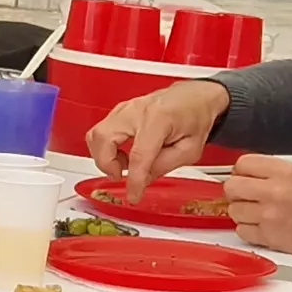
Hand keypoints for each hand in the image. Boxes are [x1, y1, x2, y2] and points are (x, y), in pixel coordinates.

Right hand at [88, 79, 229, 194]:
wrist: (194, 97)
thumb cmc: (195, 116)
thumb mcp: (190, 149)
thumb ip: (164, 165)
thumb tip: (144, 179)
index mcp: (159, 118)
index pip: (139, 155)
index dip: (134, 180)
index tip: (133, 195)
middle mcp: (137, 110)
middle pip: (104, 138)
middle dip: (107, 165)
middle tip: (120, 176)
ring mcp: (125, 108)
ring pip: (96, 135)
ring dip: (105, 157)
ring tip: (124, 165)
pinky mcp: (120, 112)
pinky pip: (101, 132)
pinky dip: (107, 148)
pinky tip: (123, 154)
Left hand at [224, 154, 291, 270]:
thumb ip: (282, 170)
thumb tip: (259, 170)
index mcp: (286, 172)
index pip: (243, 163)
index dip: (241, 170)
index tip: (244, 176)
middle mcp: (273, 191)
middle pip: (231, 186)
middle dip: (235, 190)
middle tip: (244, 194)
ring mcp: (267, 215)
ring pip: (233, 210)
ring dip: (241, 211)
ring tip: (255, 212)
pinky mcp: (267, 236)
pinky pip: (241, 230)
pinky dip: (247, 229)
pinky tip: (260, 226)